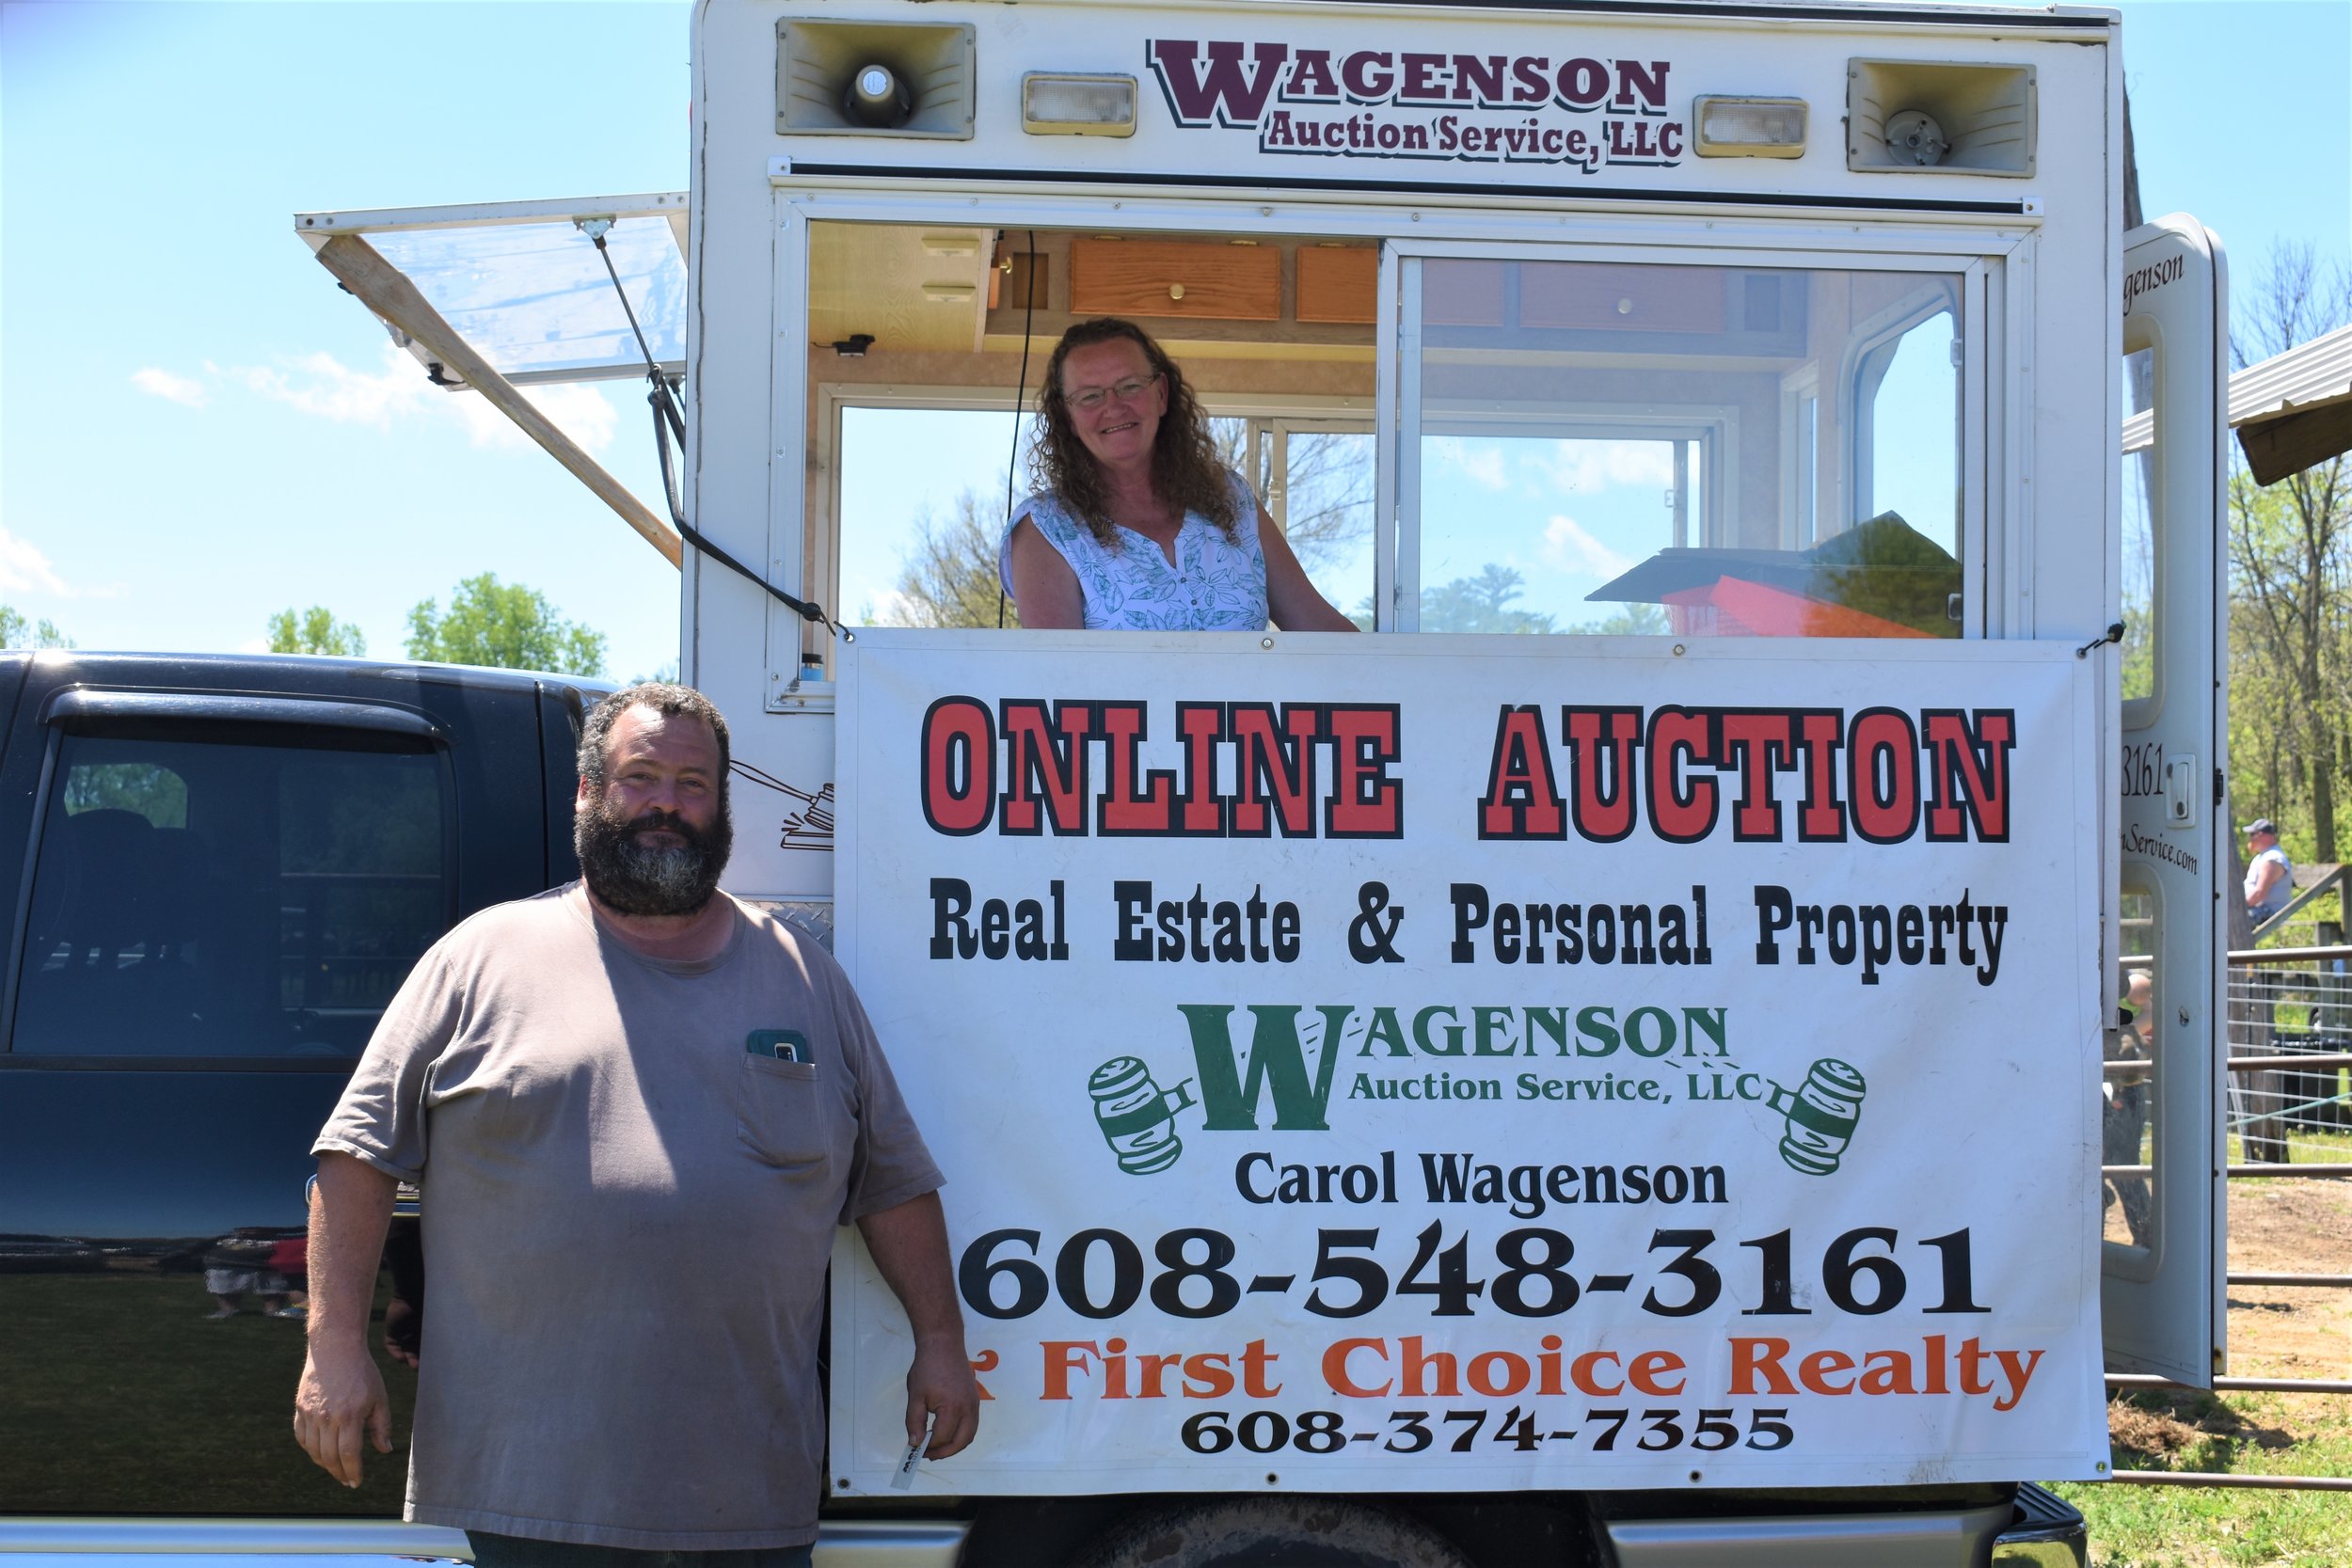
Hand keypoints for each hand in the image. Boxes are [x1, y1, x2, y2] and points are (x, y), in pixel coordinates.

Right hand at [294, 1338, 392, 1486]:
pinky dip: (309, 1449)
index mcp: (349, 1415)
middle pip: (329, 1456)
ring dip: (324, 1464)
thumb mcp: (379, 1397)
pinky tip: (319, 1453)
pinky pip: (301, 1437)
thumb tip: (385, 1450)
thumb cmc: (362, 1373)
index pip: (349, 1454)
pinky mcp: (300, 1408)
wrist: (335, 1348)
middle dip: (339, 1472)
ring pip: (313, 1450)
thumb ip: (381, 1425)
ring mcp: (310, 1413)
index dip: (352, 1471)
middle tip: (347, 1480)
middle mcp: (327, 1417)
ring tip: (335, 1468)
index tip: (356, 1482)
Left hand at [903, 1336, 980, 1460]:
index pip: (942, 1437)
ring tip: (936, 1448)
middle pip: (961, 1442)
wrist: (944, 1344)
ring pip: (969, 1435)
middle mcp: (968, 1409)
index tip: (915, 1449)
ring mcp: (975, 1404)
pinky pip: (971, 1425)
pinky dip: (961, 1435)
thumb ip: (914, 1422)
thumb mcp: (916, 1396)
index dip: (928, 1447)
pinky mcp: (975, 1400)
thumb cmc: (927, 1368)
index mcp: (953, 1408)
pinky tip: (946, 1433)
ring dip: (954, 1445)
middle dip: (944, 1452)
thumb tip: (915, 1443)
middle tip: (927, 1454)